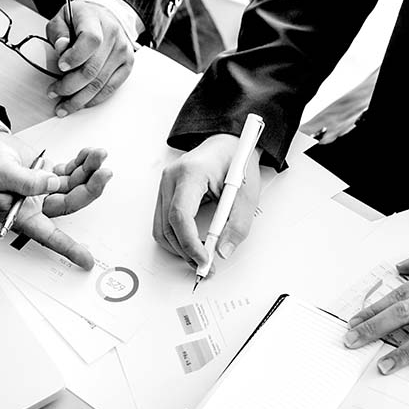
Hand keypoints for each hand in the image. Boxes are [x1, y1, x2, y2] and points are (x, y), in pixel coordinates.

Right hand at [0, 129, 111, 269]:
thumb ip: (27, 181)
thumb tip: (53, 183)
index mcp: (22, 214)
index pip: (49, 236)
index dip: (68, 248)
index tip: (85, 259)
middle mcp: (36, 205)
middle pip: (70, 203)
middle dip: (90, 188)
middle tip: (103, 173)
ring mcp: (44, 189)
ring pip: (75, 186)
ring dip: (89, 171)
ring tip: (97, 155)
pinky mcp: (48, 175)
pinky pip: (71, 173)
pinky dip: (82, 164)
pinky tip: (88, 155)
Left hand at [45, 0, 134, 115]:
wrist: (103, 17)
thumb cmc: (80, 20)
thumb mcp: (62, 18)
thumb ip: (58, 32)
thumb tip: (61, 47)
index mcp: (95, 20)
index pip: (90, 40)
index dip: (75, 57)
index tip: (61, 66)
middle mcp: (113, 35)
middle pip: (93, 68)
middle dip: (69, 86)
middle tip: (54, 93)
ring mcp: (122, 51)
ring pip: (100, 83)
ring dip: (79, 99)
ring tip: (63, 106)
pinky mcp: (127, 64)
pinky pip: (110, 88)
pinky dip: (94, 99)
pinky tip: (81, 103)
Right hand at [153, 134, 261, 270]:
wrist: (227, 143)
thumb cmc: (235, 160)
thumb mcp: (246, 192)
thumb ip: (237, 223)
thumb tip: (223, 250)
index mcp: (190, 173)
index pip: (180, 214)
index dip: (190, 242)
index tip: (205, 259)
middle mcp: (171, 178)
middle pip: (167, 226)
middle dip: (185, 251)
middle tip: (207, 266)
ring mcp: (164, 186)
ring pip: (161, 229)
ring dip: (179, 249)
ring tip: (200, 258)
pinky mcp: (165, 194)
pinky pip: (163, 224)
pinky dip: (176, 239)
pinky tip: (192, 245)